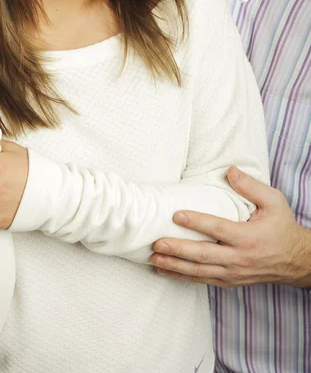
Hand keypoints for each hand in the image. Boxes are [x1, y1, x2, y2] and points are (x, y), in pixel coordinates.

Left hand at [151, 167, 310, 287]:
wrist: (296, 260)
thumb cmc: (282, 227)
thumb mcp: (274, 201)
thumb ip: (250, 186)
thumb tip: (229, 170)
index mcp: (248, 237)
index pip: (218, 228)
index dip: (197, 222)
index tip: (176, 215)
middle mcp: (239, 258)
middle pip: (203, 254)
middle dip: (178, 249)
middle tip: (157, 243)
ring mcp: (233, 272)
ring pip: (199, 271)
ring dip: (175, 265)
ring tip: (154, 258)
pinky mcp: (229, 281)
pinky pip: (203, 279)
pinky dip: (183, 276)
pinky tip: (165, 270)